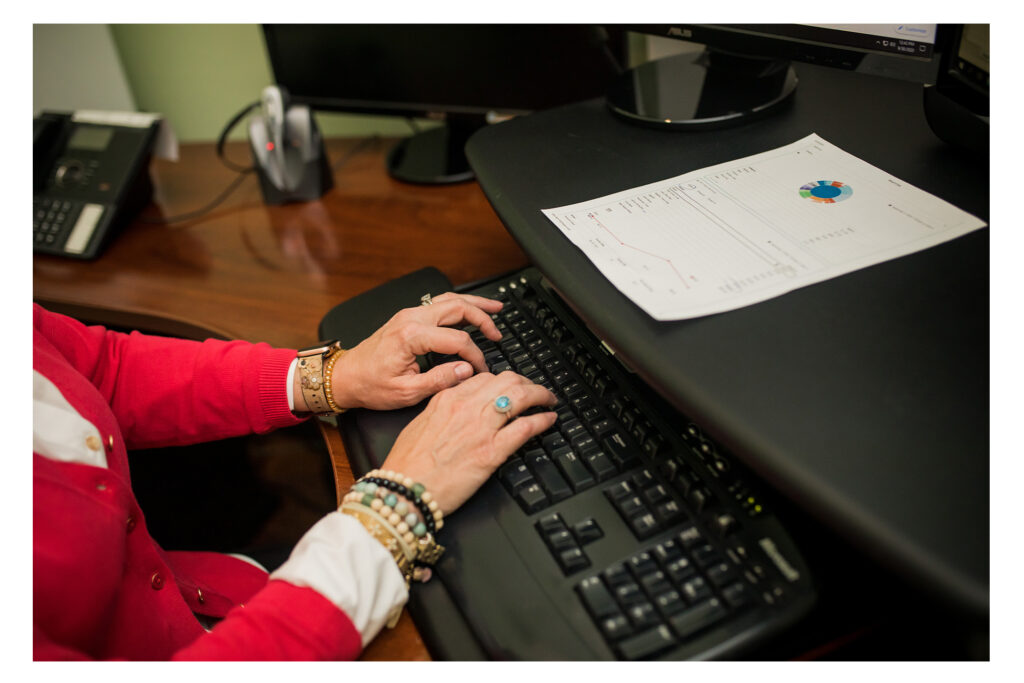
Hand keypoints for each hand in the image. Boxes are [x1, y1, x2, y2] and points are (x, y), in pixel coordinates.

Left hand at [328, 292, 504, 410]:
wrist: (345, 377)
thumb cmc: (370, 386)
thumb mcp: (406, 392)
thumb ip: (440, 380)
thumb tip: (467, 370)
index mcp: (411, 336)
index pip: (457, 340)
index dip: (475, 355)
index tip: (481, 369)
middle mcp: (411, 318)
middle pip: (457, 307)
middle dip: (482, 317)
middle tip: (498, 331)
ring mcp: (409, 314)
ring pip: (449, 299)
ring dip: (473, 304)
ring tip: (494, 309)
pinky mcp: (407, 317)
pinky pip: (438, 304)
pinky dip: (458, 305)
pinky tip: (470, 311)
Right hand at [381, 371, 557, 514]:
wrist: (404, 490)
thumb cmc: (407, 463)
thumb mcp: (421, 423)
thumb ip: (442, 409)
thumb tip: (459, 406)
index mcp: (447, 398)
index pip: (484, 377)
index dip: (503, 380)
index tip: (510, 386)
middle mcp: (466, 407)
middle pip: (507, 381)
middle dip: (527, 382)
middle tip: (535, 390)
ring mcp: (481, 428)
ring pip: (521, 397)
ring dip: (540, 395)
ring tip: (548, 400)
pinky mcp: (492, 452)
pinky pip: (526, 427)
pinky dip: (542, 420)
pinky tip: (549, 419)